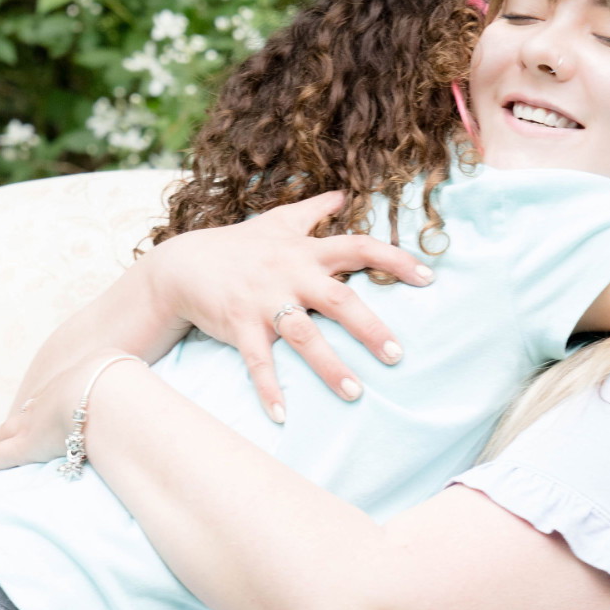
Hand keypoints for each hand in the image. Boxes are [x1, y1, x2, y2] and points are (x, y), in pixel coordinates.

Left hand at [0, 350, 135, 475]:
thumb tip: (159, 410)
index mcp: (76, 383)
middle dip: (6, 428)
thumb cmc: (127, 382)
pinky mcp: (25, 444)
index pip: (53, 401)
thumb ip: (141, 398)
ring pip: (2, 436)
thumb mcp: (134, 381)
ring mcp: (34, 421)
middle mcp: (49, 400)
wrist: (107, 385)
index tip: (32, 412)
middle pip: (21, 417)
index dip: (40, 409)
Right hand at [146, 191, 433, 421]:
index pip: (359, 247)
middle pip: (338, 299)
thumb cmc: (238, 246)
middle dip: (369, 327)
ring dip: (328, 366)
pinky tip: (282, 416)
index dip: (395, 260)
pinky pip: (257, 361)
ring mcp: (264, 302)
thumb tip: (343, 193)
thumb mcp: (277, 222)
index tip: (428, 277)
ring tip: (355, 394)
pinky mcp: (238, 326)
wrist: (181, 265)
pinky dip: (269, 389)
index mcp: (305, 251)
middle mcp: (290, 275)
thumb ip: (313, 210)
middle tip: (397, 355)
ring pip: (303, 335)